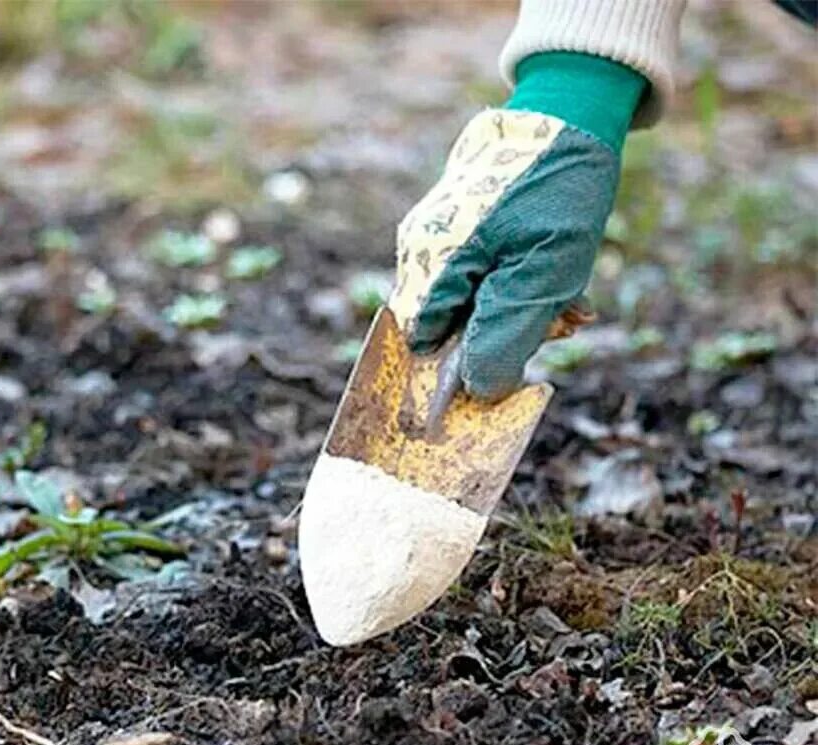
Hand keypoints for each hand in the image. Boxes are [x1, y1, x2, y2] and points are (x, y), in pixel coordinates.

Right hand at [394, 108, 618, 399]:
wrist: (569, 109)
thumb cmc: (557, 191)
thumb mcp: (543, 272)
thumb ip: (505, 333)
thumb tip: (478, 390)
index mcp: (431, 263)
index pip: (424, 346)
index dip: (463, 365)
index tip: (513, 366)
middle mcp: (421, 250)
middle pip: (447, 326)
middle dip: (503, 334)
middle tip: (560, 322)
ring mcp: (436, 235)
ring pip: (470, 303)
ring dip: (520, 310)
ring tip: (569, 298)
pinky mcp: (457, 225)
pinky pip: (480, 275)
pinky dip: (519, 285)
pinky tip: (556, 274)